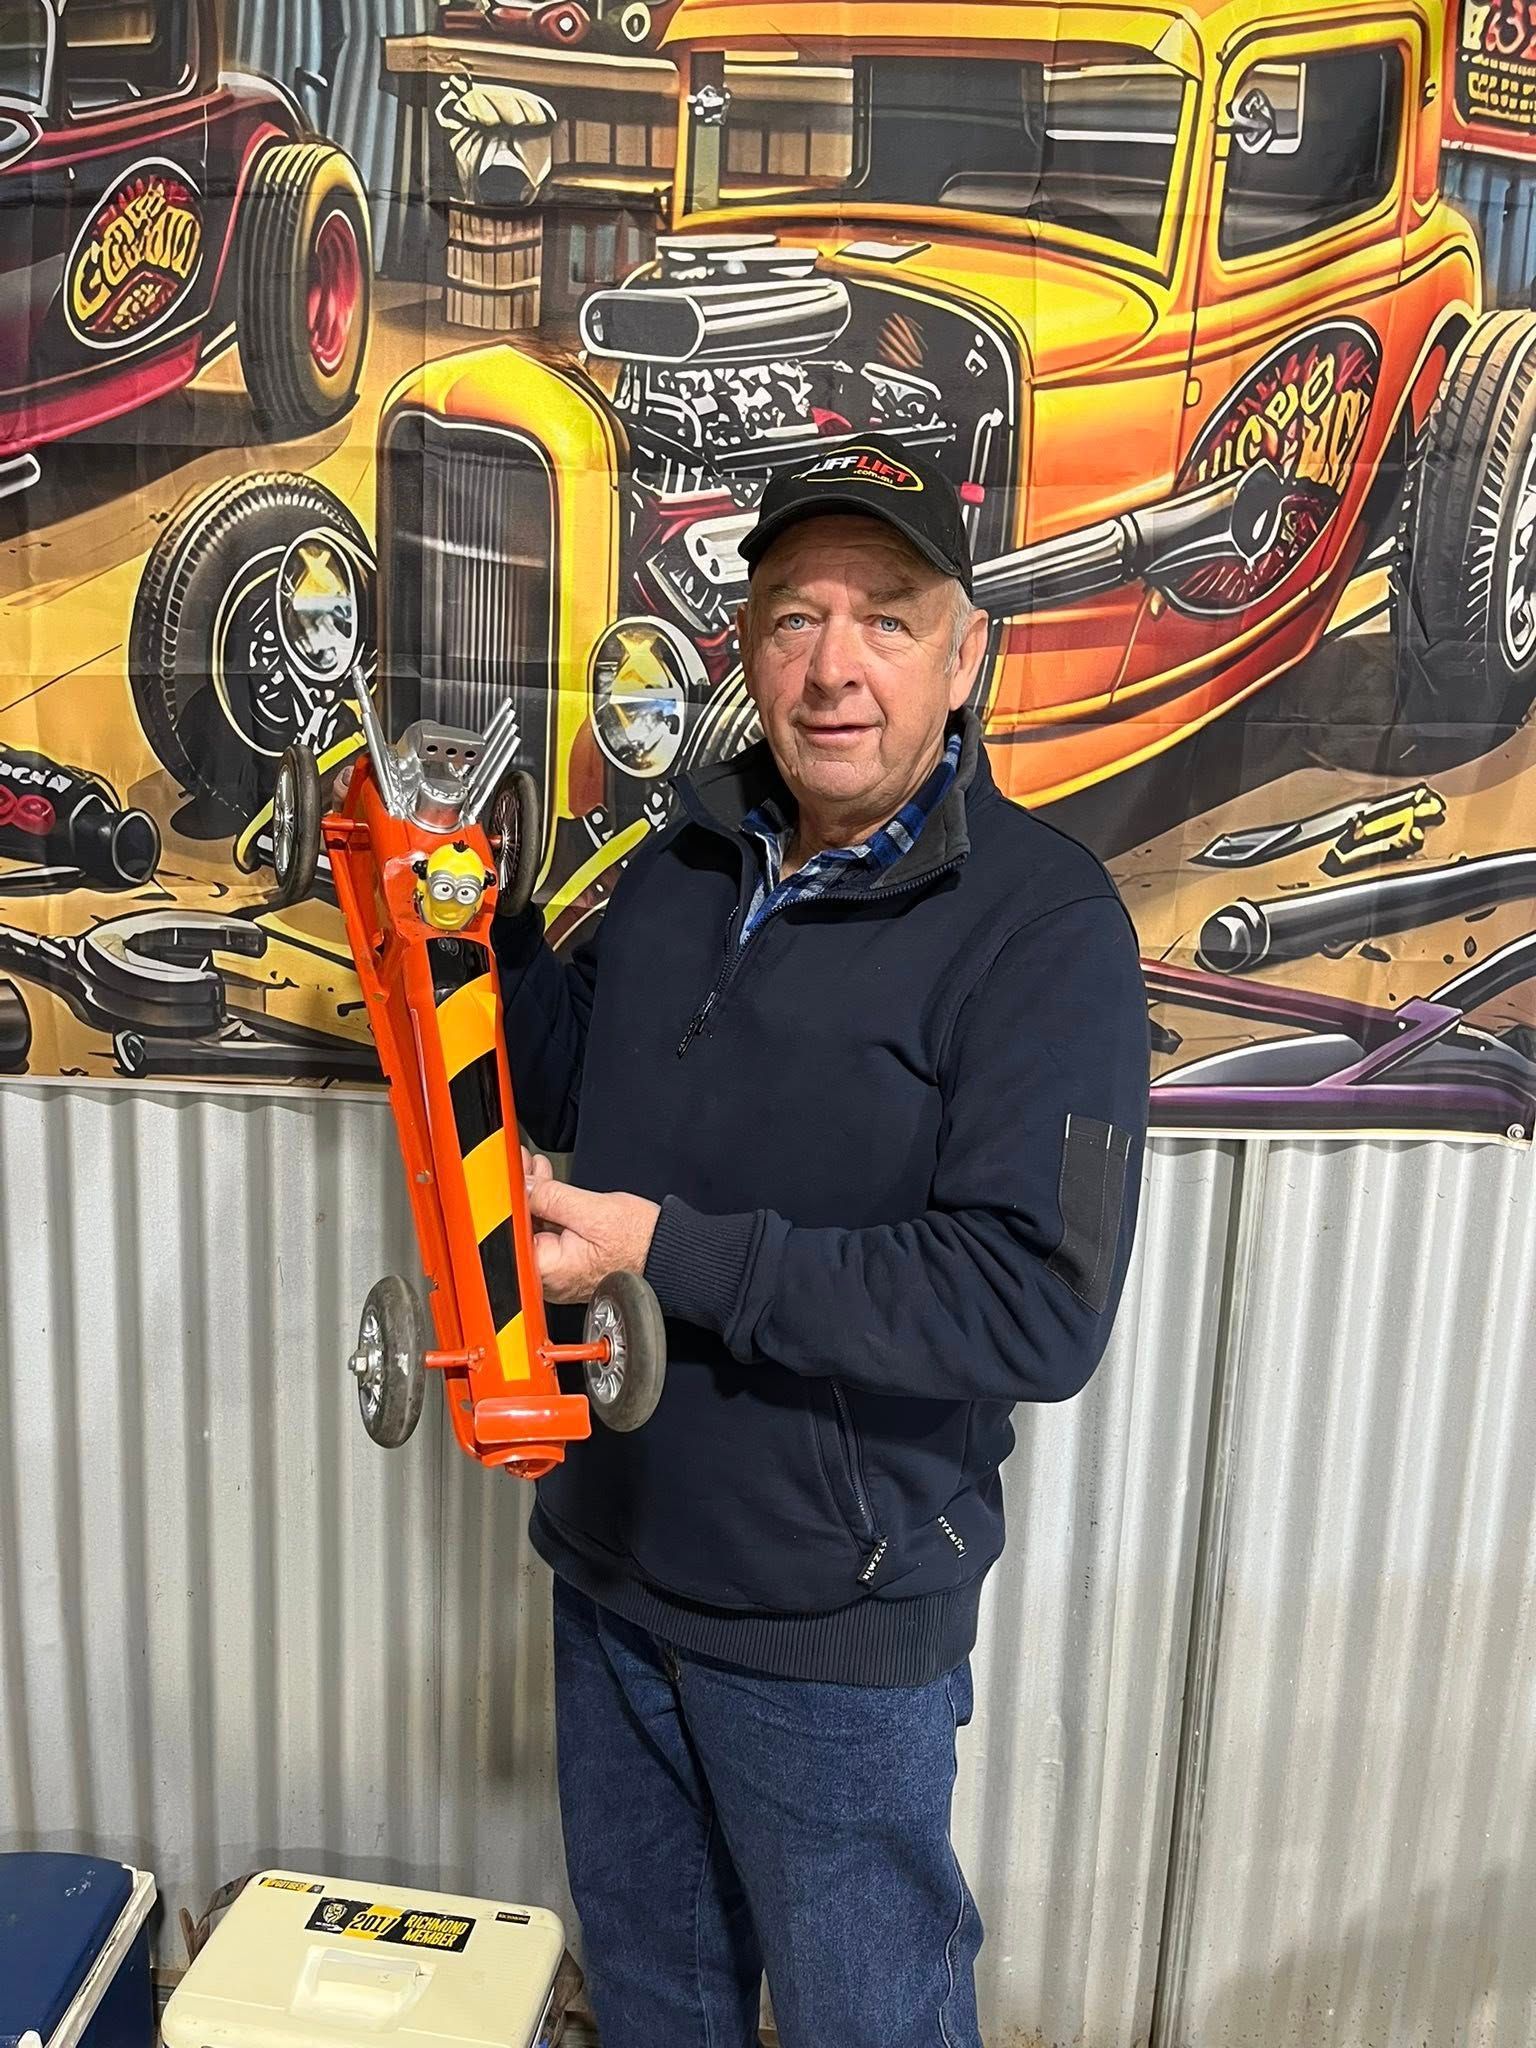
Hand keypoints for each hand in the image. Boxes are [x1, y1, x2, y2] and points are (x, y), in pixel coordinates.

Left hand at [522, 1149, 659, 1303]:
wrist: (669, 1256)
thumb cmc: (642, 1245)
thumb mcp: (593, 1211)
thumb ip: (551, 1197)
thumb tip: (523, 1185)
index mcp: (549, 1270)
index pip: (511, 1232)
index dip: (506, 1198)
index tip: (508, 1174)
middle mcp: (550, 1278)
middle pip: (521, 1229)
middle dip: (521, 1192)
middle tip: (520, 1163)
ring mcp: (559, 1272)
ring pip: (535, 1228)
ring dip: (535, 1195)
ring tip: (535, 1167)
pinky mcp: (570, 1263)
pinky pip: (551, 1233)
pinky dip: (549, 1208)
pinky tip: (548, 1184)